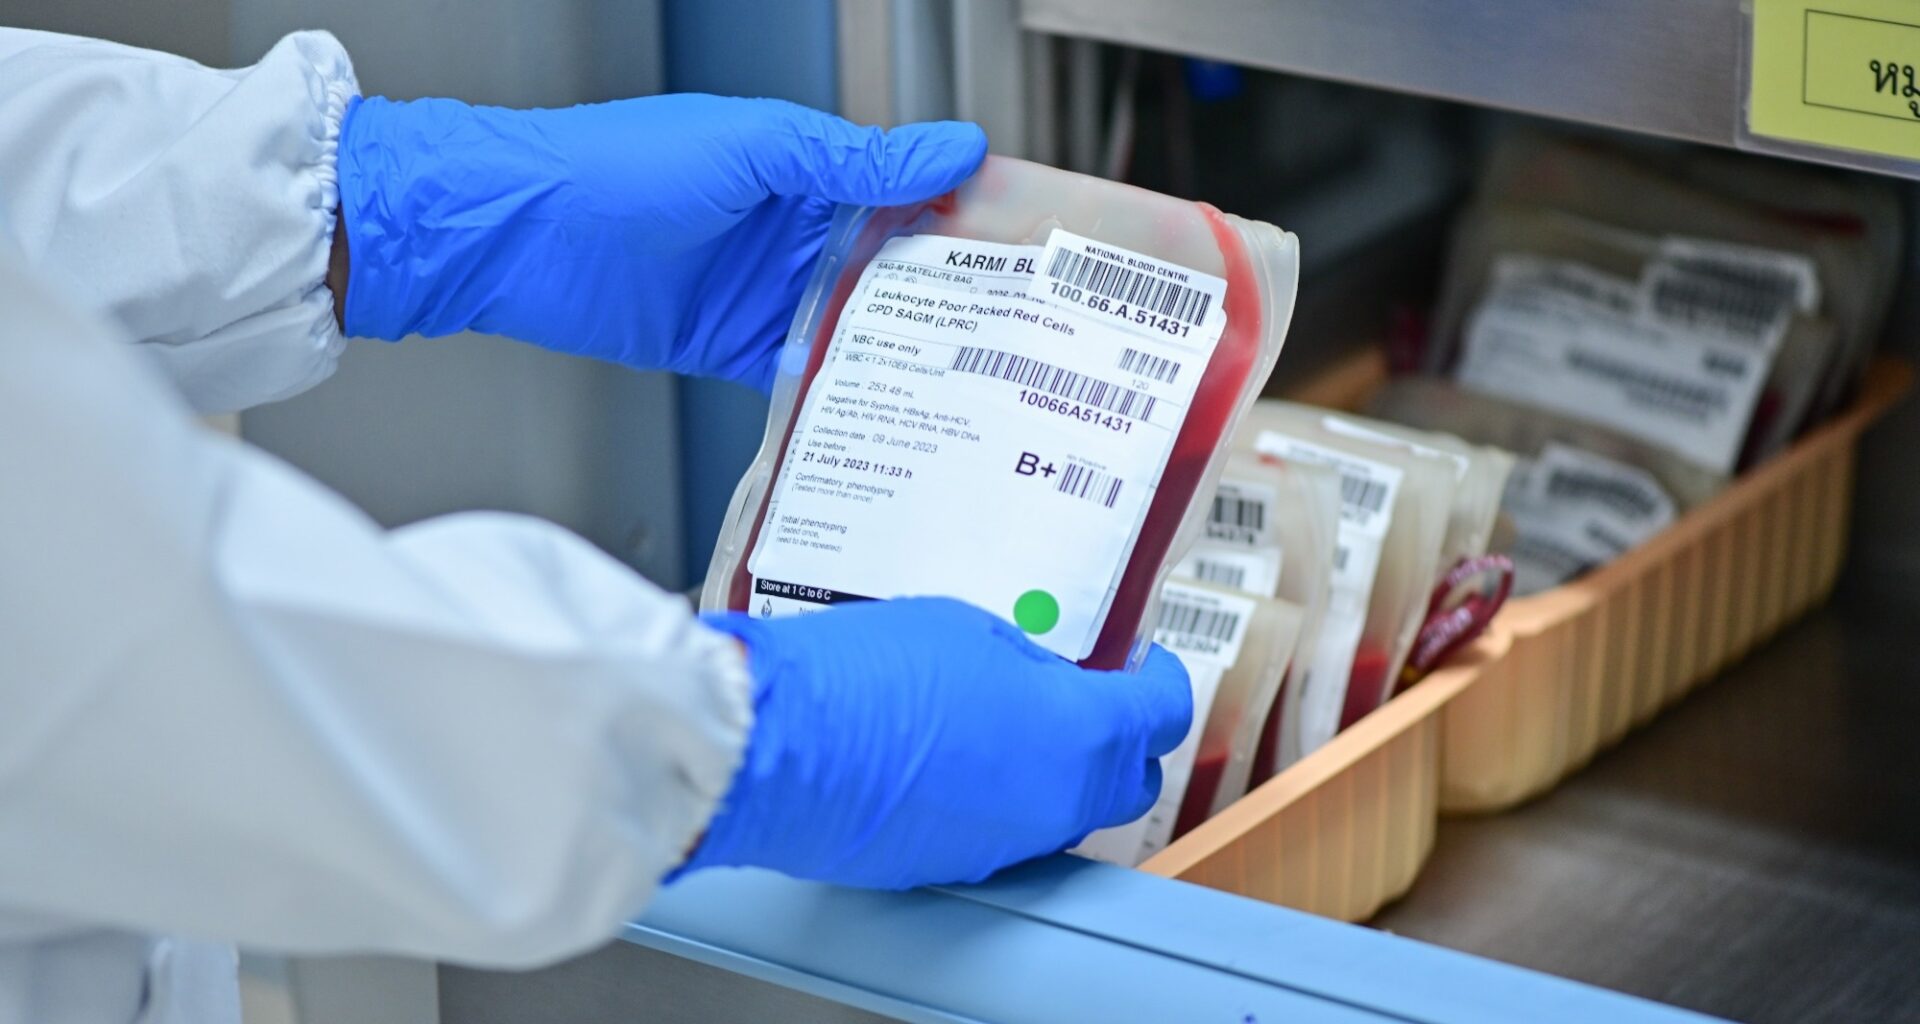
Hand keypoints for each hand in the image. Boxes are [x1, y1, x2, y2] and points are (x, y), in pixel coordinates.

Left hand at [336, 94, 987, 390]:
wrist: (517, 234)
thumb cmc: (619, 167)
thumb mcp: (756, 150)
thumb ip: (855, 160)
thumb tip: (955, 147)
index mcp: (806, 167)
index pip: (906, 190)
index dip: (966, 216)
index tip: (1028, 245)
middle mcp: (792, 230)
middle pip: (893, 266)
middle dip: (951, 296)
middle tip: (1020, 330)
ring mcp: (765, 290)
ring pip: (857, 324)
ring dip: (904, 351)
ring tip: (972, 381)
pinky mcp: (734, 345)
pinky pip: (804, 371)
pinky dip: (841, 389)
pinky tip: (888, 410)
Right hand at [681, 598, 1190, 888]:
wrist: (774, 745)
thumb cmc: (863, 675)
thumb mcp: (968, 627)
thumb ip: (1031, 659)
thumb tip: (1048, 676)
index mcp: (1079, 734)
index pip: (1161, 714)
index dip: (1159, 679)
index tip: (1143, 660)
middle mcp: (1055, 803)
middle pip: (1126, 779)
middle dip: (1119, 736)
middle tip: (1089, 691)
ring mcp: (1004, 843)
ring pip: (1063, 809)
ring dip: (1056, 768)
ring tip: (1011, 717)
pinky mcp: (954, 864)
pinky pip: (1003, 829)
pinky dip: (998, 794)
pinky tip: (957, 755)